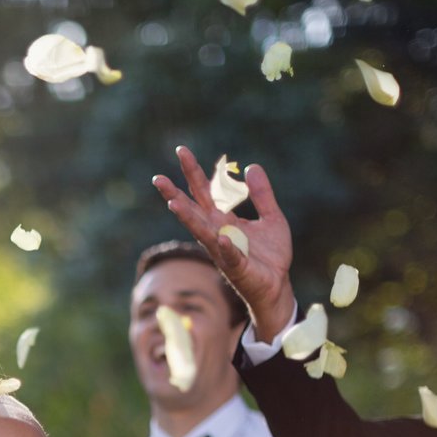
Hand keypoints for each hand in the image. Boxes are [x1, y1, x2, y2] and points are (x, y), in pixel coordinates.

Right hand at [152, 146, 296, 341]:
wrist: (277, 284)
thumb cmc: (270, 254)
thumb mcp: (272, 216)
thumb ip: (262, 193)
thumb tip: (251, 166)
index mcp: (224, 219)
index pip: (205, 192)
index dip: (194, 172)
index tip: (181, 151)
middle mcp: (217, 232)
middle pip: (193, 209)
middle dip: (176, 193)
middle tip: (158, 178)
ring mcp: (223, 250)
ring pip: (202, 231)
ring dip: (188, 218)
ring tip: (173, 203)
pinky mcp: (238, 267)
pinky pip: (231, 255)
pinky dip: (227, 247)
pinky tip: (223, 237)